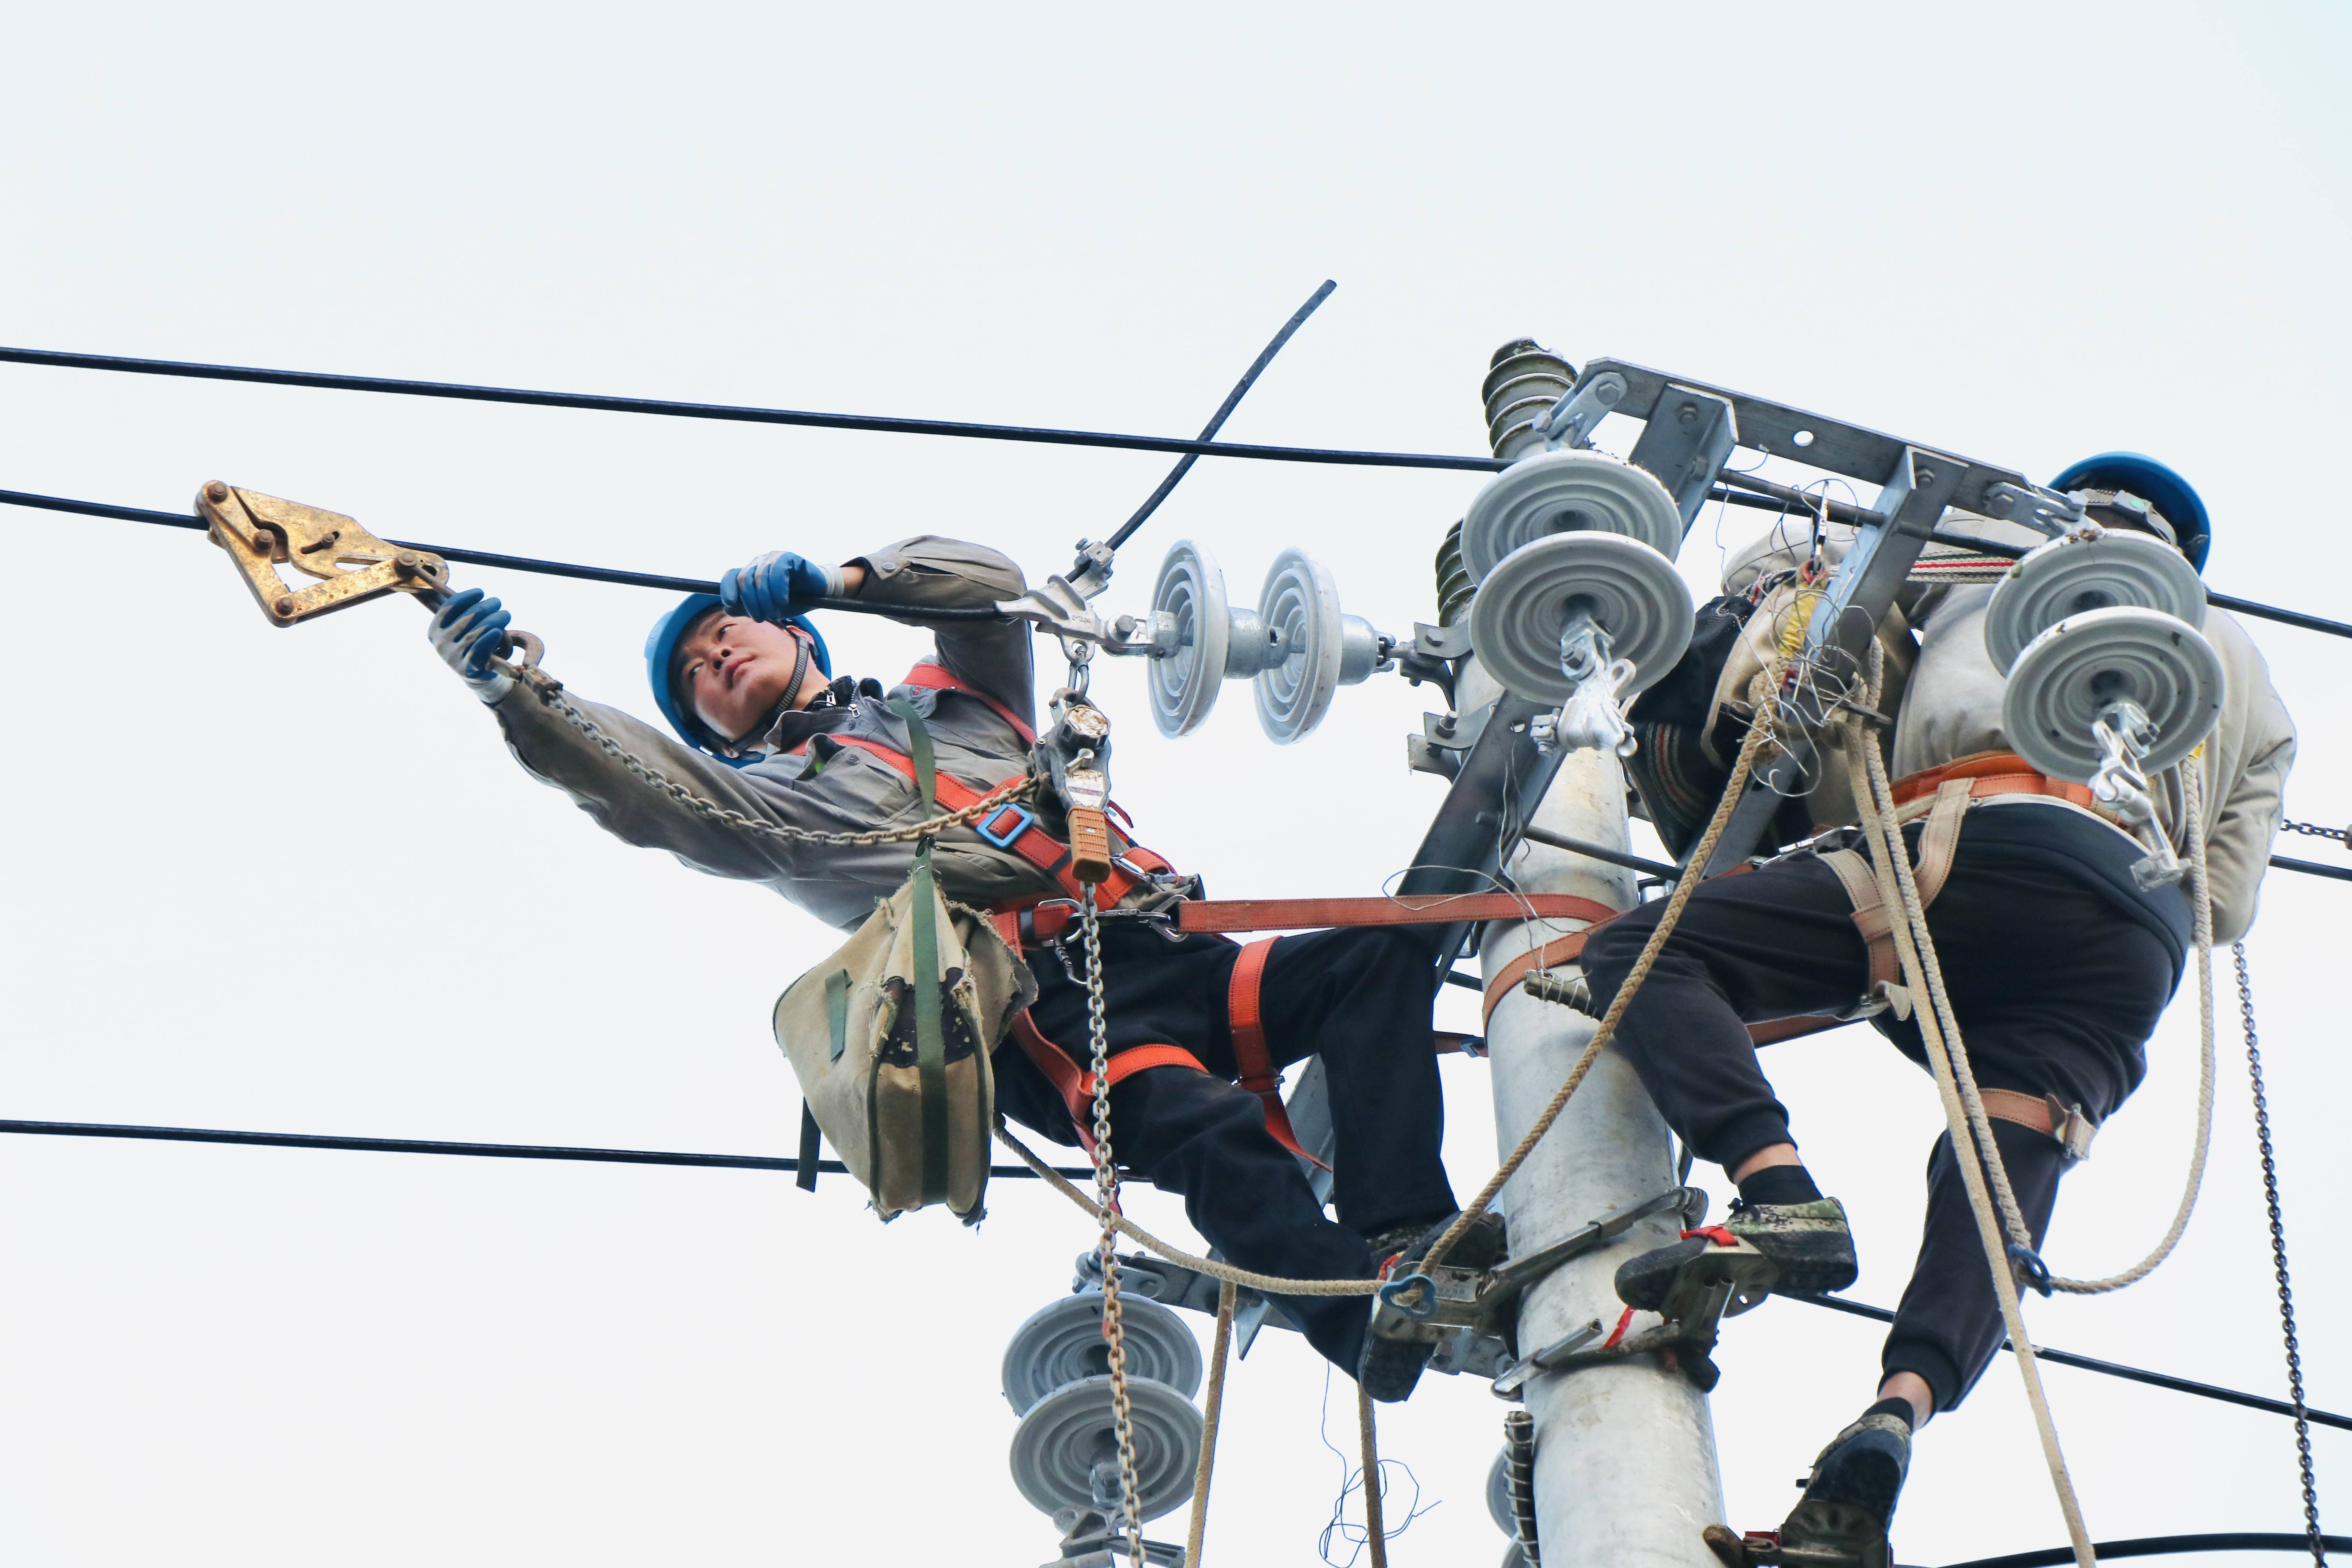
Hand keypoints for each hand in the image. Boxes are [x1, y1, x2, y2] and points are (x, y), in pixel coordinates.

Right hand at [428, 587, 515, 703]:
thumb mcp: (463, 628)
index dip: (466, 597)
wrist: (477, 674)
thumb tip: (475, 592)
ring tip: (505, 615)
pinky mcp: (467, 669)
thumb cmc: (472, 644)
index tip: (481, 592)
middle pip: (465, 619)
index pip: (449, 608)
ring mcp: (452, 657)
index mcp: (435, 630)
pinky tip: (498, 632)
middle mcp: (441, 644)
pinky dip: (489, 639)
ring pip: (475, 633)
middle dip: (485, 608)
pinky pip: (478, 651)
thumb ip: (464, 611)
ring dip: (493, 620)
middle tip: (497, 603)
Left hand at [718, 550, 845, 623]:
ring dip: (766, 600)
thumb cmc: (792, 601)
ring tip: (775, 614)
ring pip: (760, 577)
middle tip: (761, 618)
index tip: (730, 603)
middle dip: (751, 603)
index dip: (727, 589)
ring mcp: (773, 558)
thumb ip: (746, 607)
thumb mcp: (766, 608)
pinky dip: (778, 590)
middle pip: (745, 580)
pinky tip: (783, 601)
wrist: (819, 594)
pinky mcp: (788, 557)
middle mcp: (759, 562)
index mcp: (750, 573)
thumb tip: (728, 607)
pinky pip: (777, 571)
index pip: (731, 576)